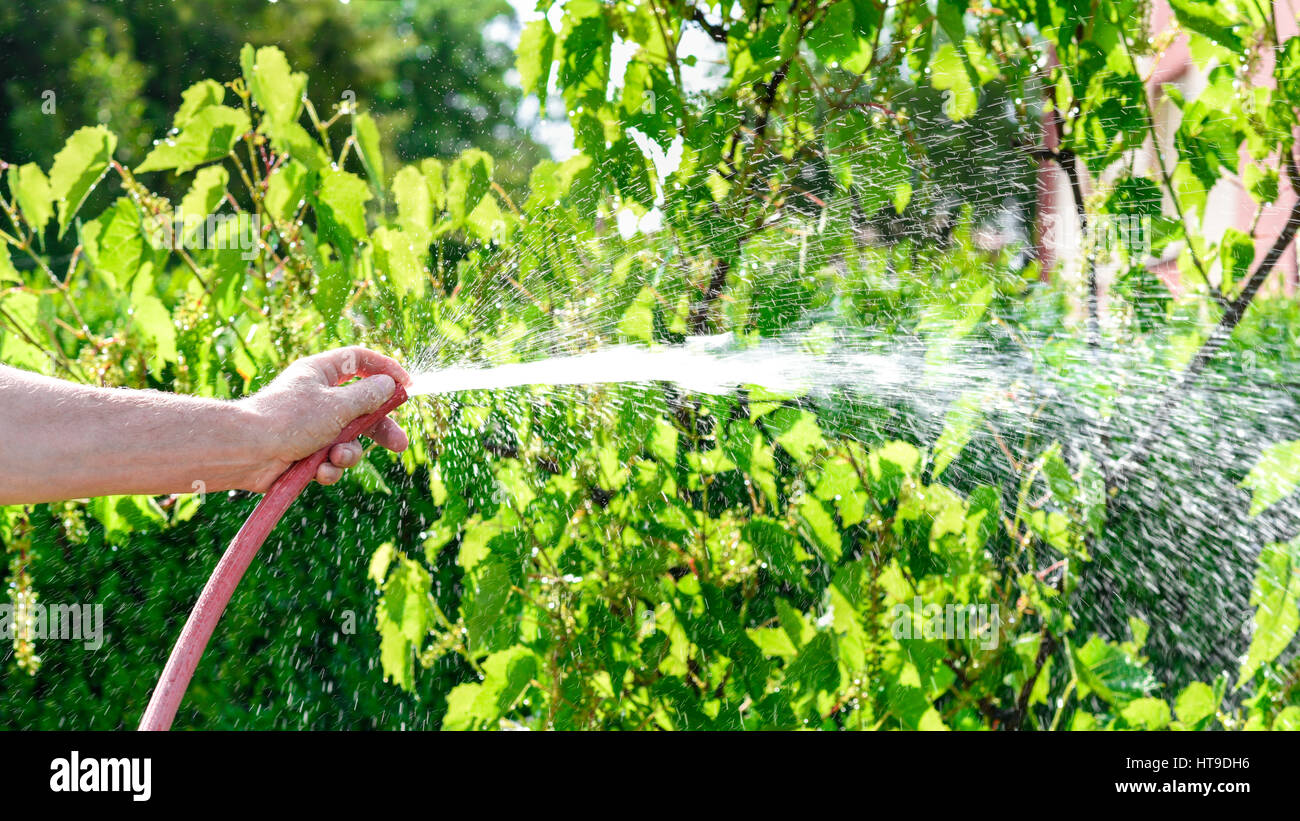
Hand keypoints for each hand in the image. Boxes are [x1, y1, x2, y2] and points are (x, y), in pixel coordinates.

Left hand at [241, 347, 410, 490]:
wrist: (246, 453)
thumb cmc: (289, 420)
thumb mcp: (337, 405)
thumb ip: (368, 396)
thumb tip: (388, 386)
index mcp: (321, 373)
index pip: (360, 361)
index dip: (386, 369)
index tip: (407, 386)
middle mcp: (318, 397)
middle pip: (362, 407)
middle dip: (379, 429)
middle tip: (399, 444)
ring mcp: (312, 426)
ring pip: (348, 440)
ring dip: (348, 454)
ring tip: (335, 459)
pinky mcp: (305, 453)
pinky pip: (330, 460)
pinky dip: (328, 468)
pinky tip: (319, 472)